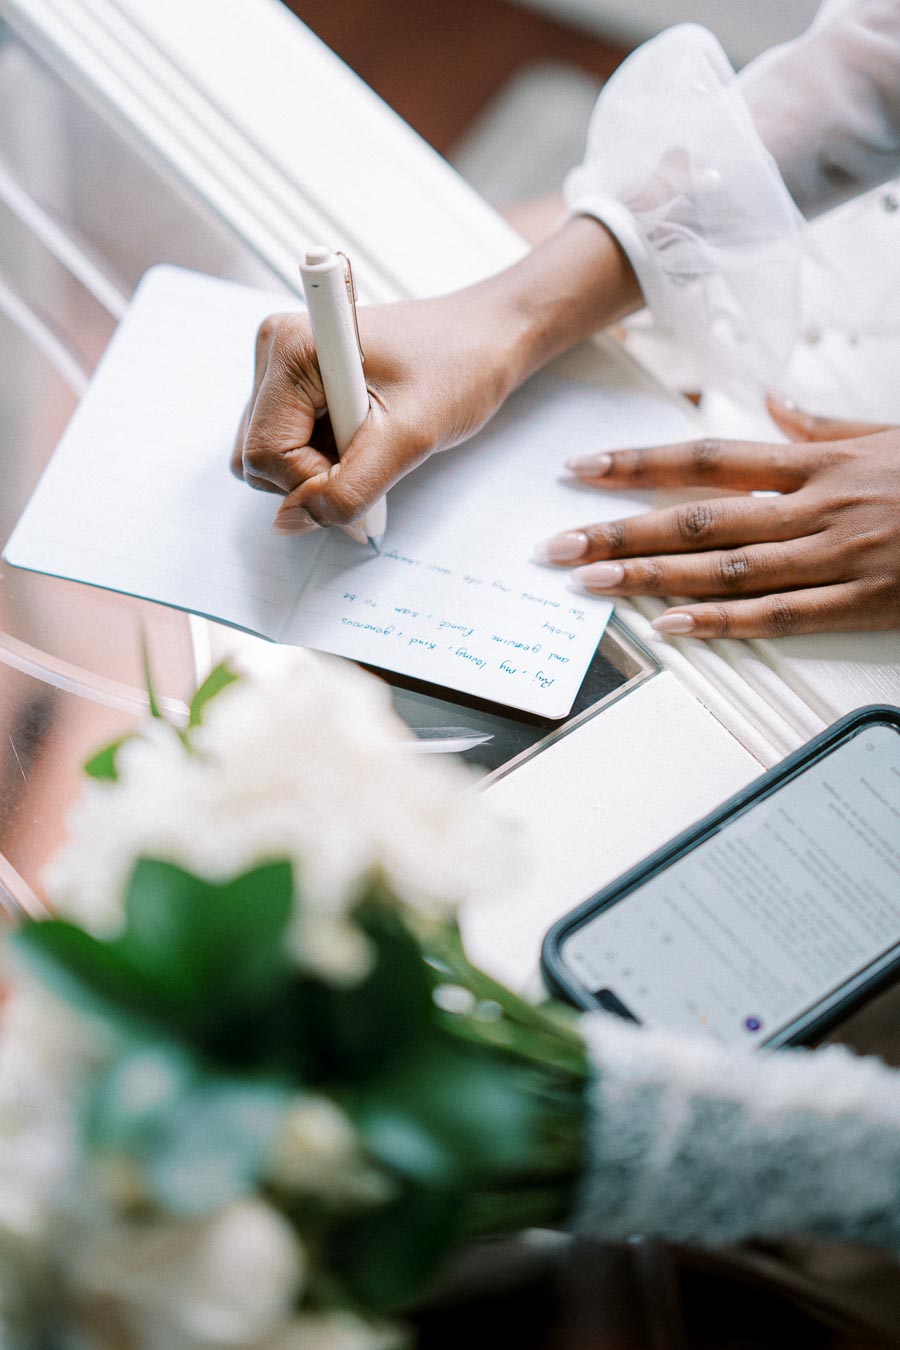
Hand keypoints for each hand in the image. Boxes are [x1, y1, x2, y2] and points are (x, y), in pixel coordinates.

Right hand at [231, 218, 639, 533]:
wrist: (485, 338)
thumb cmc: (459, 369)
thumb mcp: (409, 438)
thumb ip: (348, 489)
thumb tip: (289, 524)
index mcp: (292, 348)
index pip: (264, 454)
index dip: (314, 482)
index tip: (369, 466)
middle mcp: (275, 350)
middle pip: (257, 459)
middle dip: (313, 478)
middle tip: (376, 455)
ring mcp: (281, 367)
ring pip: (269, 459)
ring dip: (320, 470)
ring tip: (374, 442)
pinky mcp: (295, 384)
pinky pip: (288, 446)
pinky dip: (324, 459)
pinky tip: (364, 438)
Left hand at [534, 396, 899, 638]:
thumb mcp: (889, 434)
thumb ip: (823, 426)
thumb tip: (771, 407)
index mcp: (817, 462)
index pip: (707, 457)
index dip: (637, 464)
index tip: (581, 469)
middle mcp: (815, 506)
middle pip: (697, 516)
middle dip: (619, 529)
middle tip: (556, 542)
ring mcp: (835, 556)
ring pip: (724, 568)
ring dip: (649, 577)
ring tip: (590, 582)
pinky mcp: (860, 603)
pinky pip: (778, 615)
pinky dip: (722, 622)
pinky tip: (671, 626)